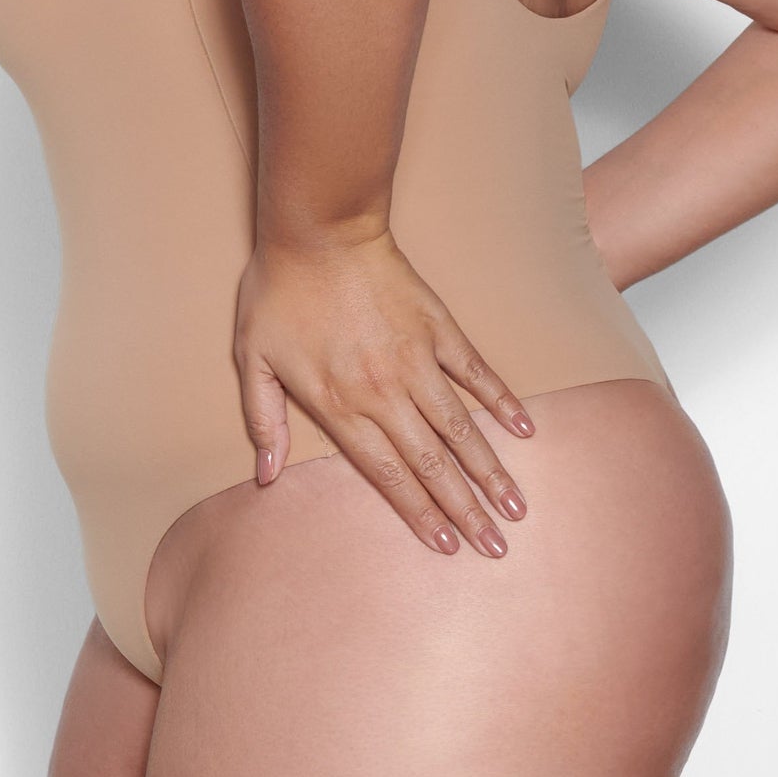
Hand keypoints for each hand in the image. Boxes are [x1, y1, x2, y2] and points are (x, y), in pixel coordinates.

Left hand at [234, 227, 534, 556]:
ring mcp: (418, 359)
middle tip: (497, 547)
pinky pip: (477, 372)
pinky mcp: (439, 328)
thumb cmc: (279, 292)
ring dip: (491, 471)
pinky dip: (502, 402)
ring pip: (462, 428)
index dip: (419, 513)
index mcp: (341, 405)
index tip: (447, 546)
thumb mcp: (252, 359)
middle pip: (433, 464)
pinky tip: (525, 428)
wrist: (319, 229)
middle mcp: (386, 391)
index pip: (388, 475)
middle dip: (466, 511)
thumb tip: (265, 476)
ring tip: (517, 507)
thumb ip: (263, 420)